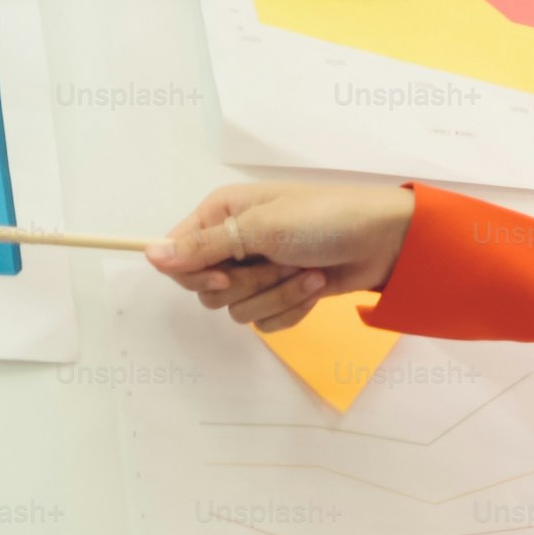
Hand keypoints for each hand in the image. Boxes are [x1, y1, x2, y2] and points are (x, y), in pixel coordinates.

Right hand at [146, 183, 416, 331]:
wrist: (384, 241)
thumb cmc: (324, 219)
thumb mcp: (261, 227)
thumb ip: (203, 246)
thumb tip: (148, 255)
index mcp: (222, 214)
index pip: (178, 256)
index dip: (197, 273)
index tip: (226, 273)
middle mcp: (234, 242)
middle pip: (207, 289)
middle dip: (247, 285)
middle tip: (278, 264)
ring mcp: (259, 270)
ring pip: (237, 309)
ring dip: (276, 296)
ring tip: (307, 271)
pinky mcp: (282, 294)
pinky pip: (265, 320)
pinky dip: (292, 308)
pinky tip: (316, 286)